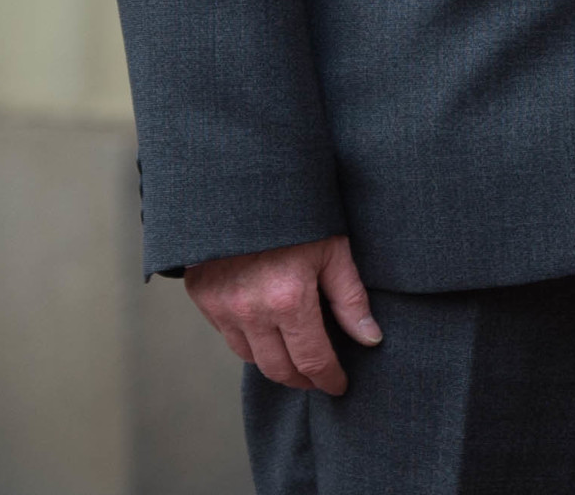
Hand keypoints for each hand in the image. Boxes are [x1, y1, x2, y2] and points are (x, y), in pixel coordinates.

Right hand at [185, 235, 380, 394]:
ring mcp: (223, 308)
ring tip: (297, 362)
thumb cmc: (298, 216)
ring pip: (251, 358)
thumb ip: (350, 299)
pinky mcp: (204, 299)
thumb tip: (370, 339)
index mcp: (289, 299)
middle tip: (320, 379)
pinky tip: (269, 337)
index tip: (339, 386)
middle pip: (279, 368)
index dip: (328, 378)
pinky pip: (230, 337)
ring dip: (276, 366)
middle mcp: (251, 311)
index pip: (312, 359)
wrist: (241, 187)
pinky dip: (251, 344)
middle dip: (303, 380)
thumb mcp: (334, 251)